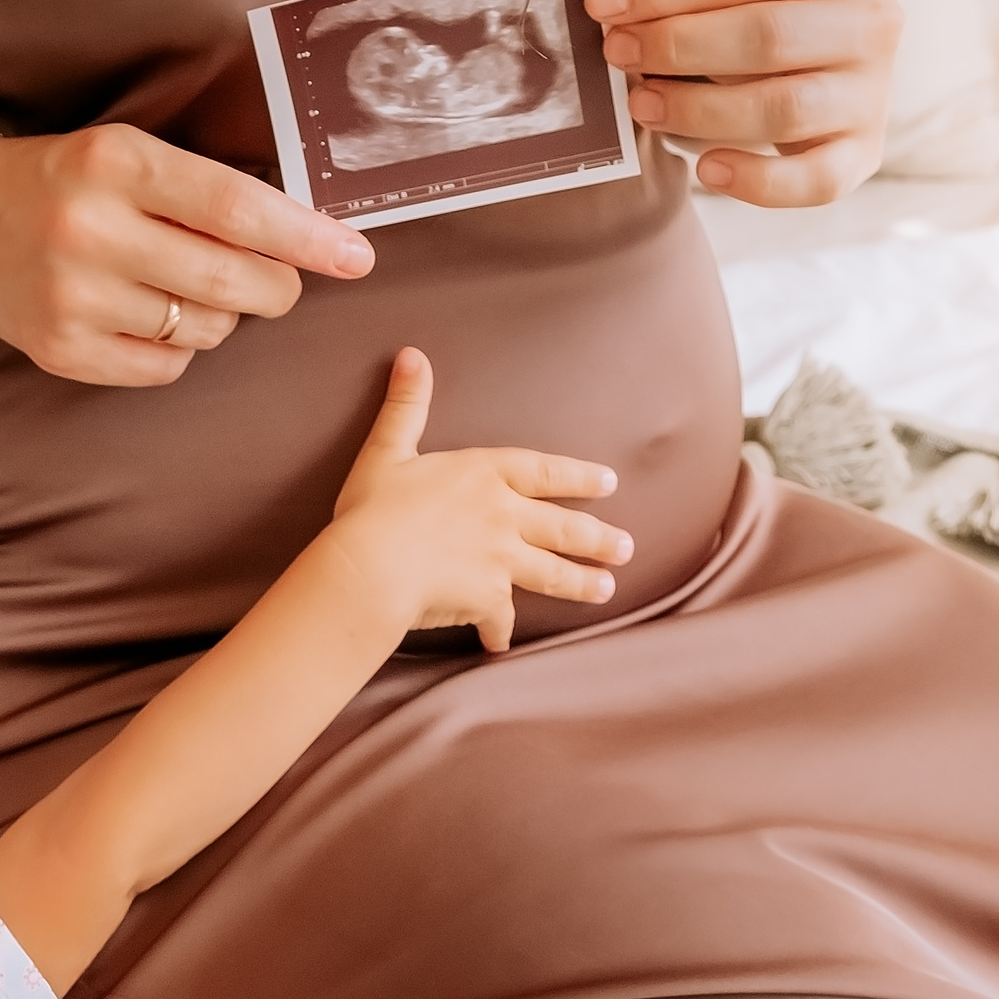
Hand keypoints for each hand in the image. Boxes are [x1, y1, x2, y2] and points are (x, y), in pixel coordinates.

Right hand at [0, 123, 376, 387]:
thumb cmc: (68, 181)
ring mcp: (72, 298)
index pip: (235, 207)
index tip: (356, 255)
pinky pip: (166, 366)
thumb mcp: (129, 154)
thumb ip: (207, 190)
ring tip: (179, 285)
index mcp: (116, 164)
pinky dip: (178, 346)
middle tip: (278, 281)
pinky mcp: (61, 350)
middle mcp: (90, 231)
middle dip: (277, 287)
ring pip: (206, 329)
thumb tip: (308, 237)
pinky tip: (146, 315)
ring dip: (220, 315)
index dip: (305, 236)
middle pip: (231, 282)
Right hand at [329, 349, 630, 651]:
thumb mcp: (387, 450)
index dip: (578, 476)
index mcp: (483, 475)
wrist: (372, 567)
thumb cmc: (374, 509)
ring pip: (551, 572)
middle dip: (597, 538)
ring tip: (605, 589)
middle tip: (626, 547)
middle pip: (562, 527)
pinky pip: (499, 619)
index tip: (608, 483)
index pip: (543, 472)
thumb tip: (411, 356)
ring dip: (580, 582)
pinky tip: (500, 643)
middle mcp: (503, 516)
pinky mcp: (488, 599)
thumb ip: (406, 406)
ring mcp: (501, 560)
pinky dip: (499, 631)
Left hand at [586, 0, 899, 206]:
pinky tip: (706, 168)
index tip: (603, 1)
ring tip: (642, 102)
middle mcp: (871, 19)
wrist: (835, 56)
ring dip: (697, 110)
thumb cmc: (775, 1)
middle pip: (763, 37)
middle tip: (617, 51)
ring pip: (780, 110)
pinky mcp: (863, 151)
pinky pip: (814, 181)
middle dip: (674, 45)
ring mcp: (871, 90)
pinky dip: (756, 182)